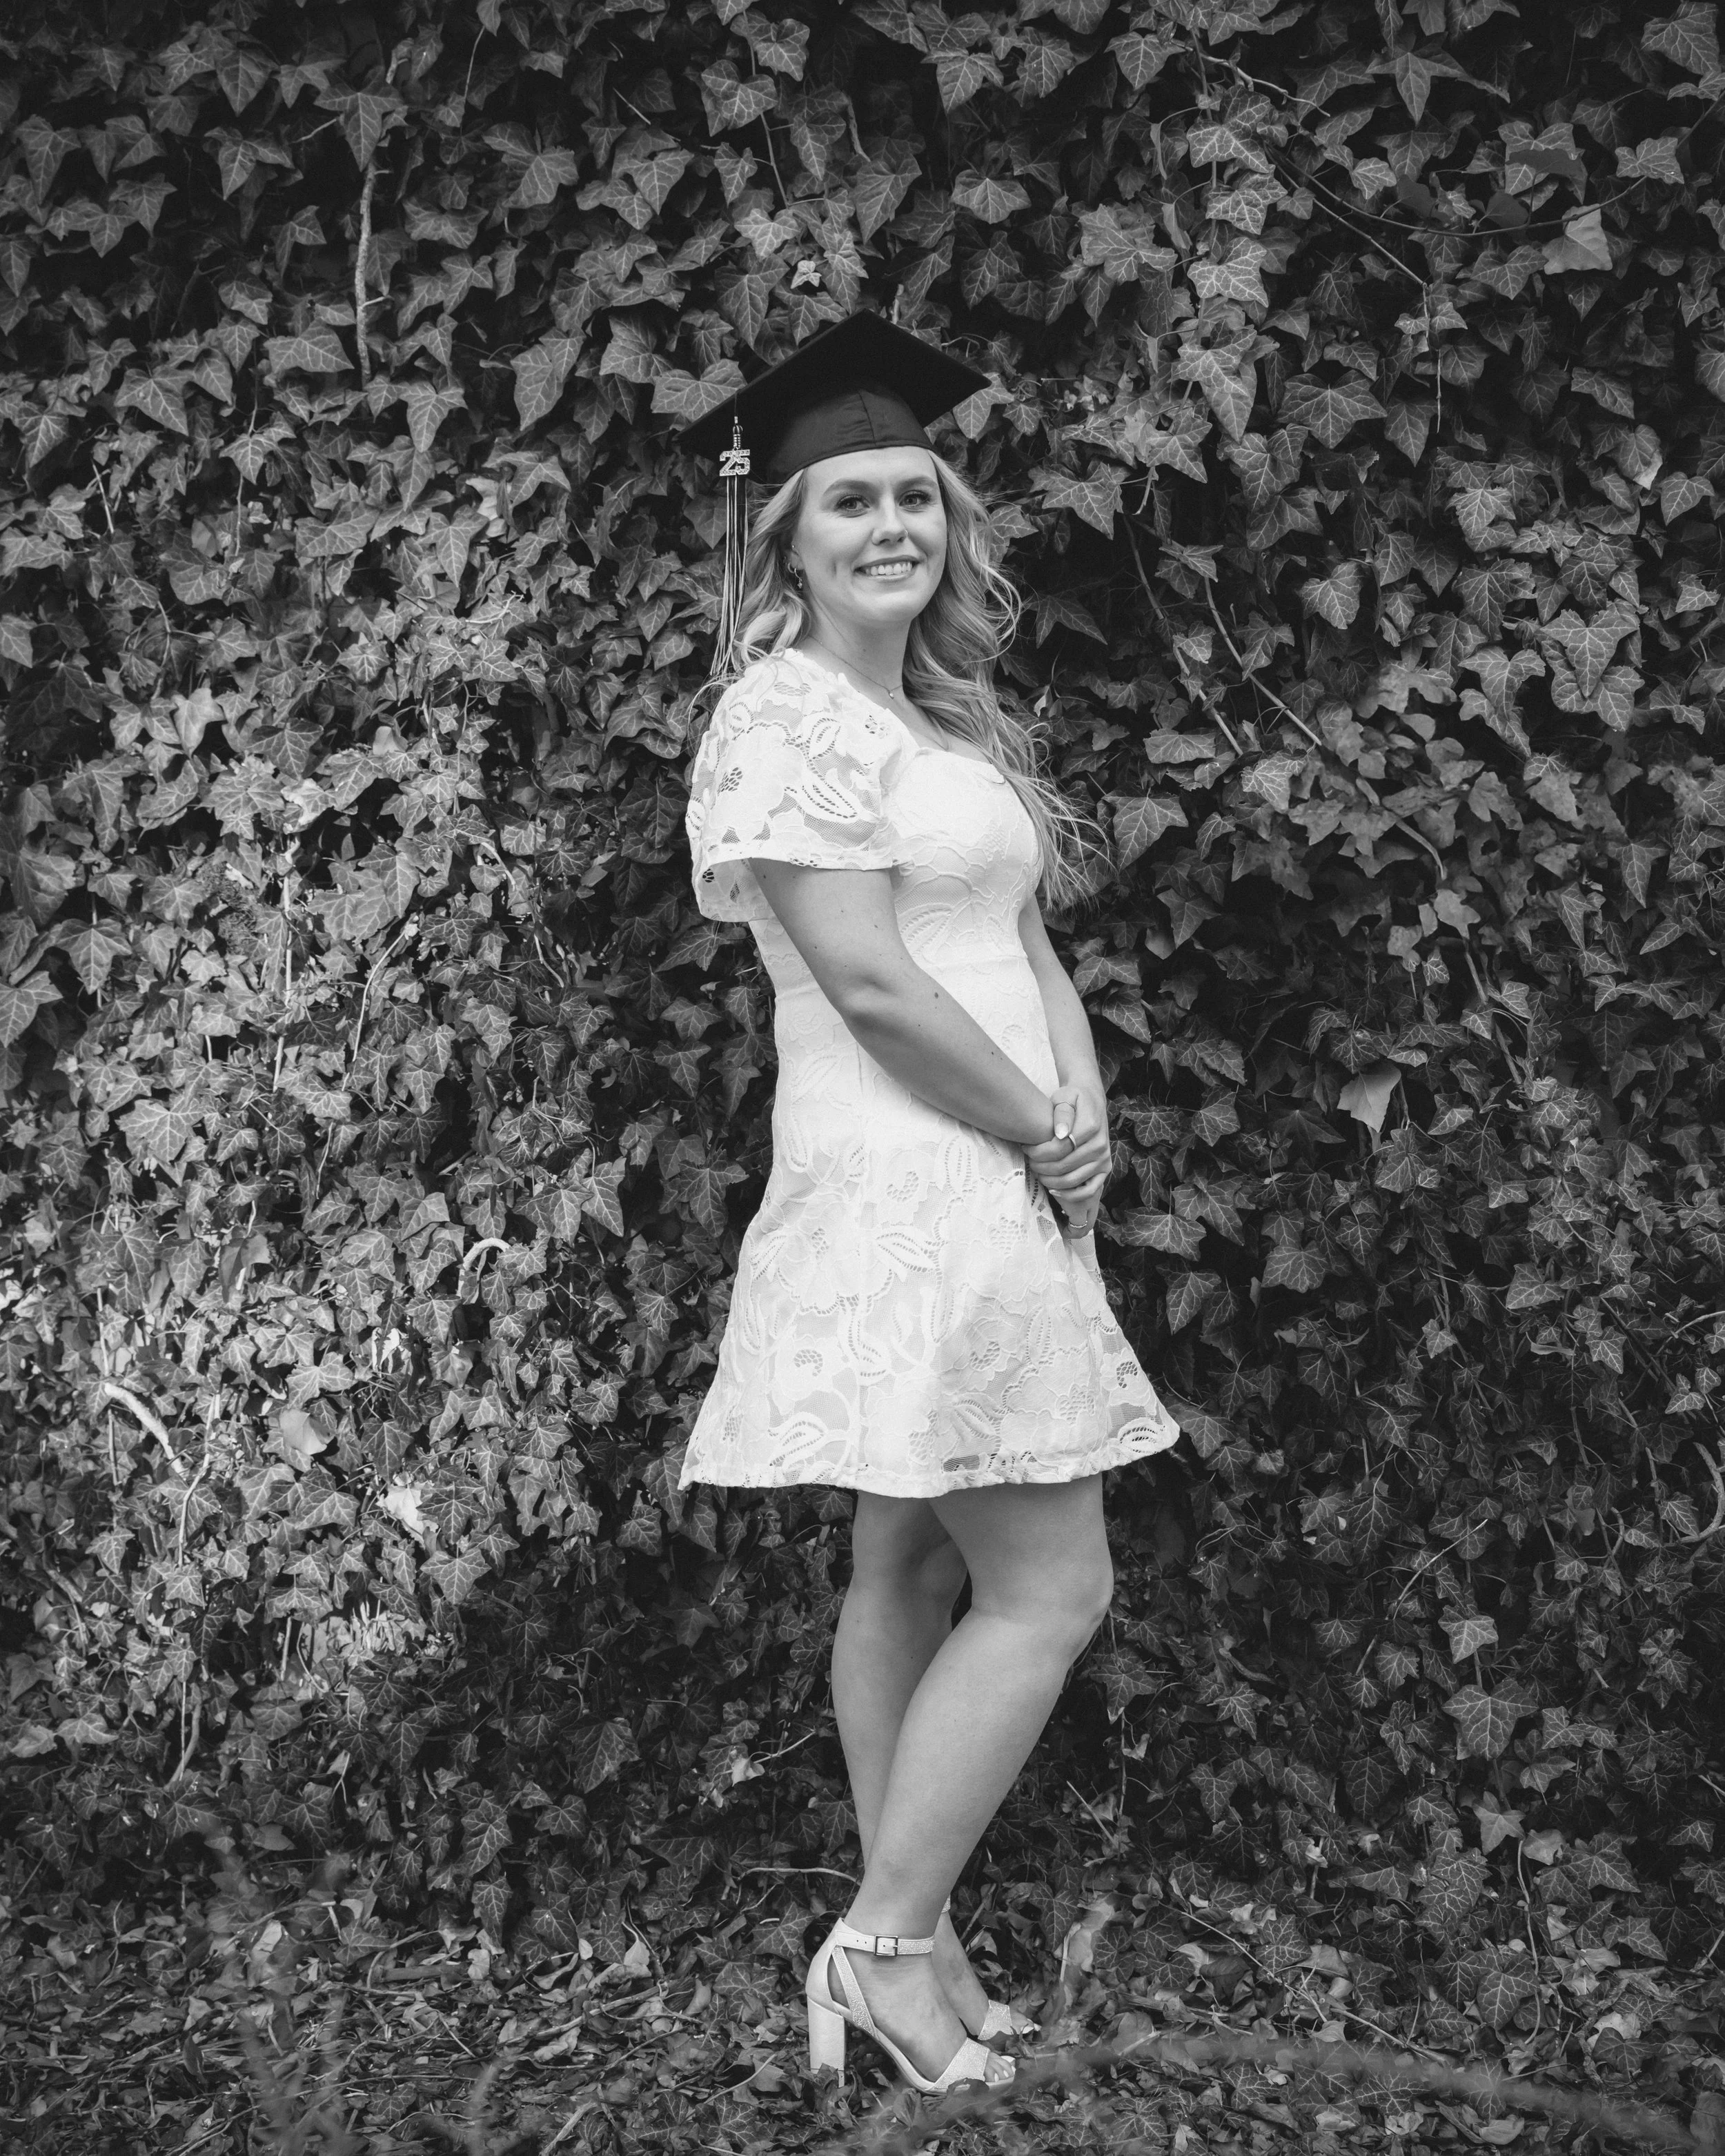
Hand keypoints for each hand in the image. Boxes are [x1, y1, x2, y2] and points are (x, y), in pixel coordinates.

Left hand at [1024, 1080, 1110, 1237]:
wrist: (1091, 1101)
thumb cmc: (1073, 1099)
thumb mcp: (1064, 1097)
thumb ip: (1062, 1113)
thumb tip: (1060, 1134)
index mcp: (1091, 1126)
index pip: (1059, 1148)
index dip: (1038, 1152)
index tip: (1026, 1148)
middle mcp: (1100, 1145)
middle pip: (1063, 1166)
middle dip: (1040, 1166)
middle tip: (1029, 1161)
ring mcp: (1104, 1159)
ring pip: (1072, 1180)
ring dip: (1049, 1180)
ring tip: (1037, 1171)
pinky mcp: (1105, 1169)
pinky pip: (1089, 1190)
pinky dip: (1070, 1195)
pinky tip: (1053, 1189)